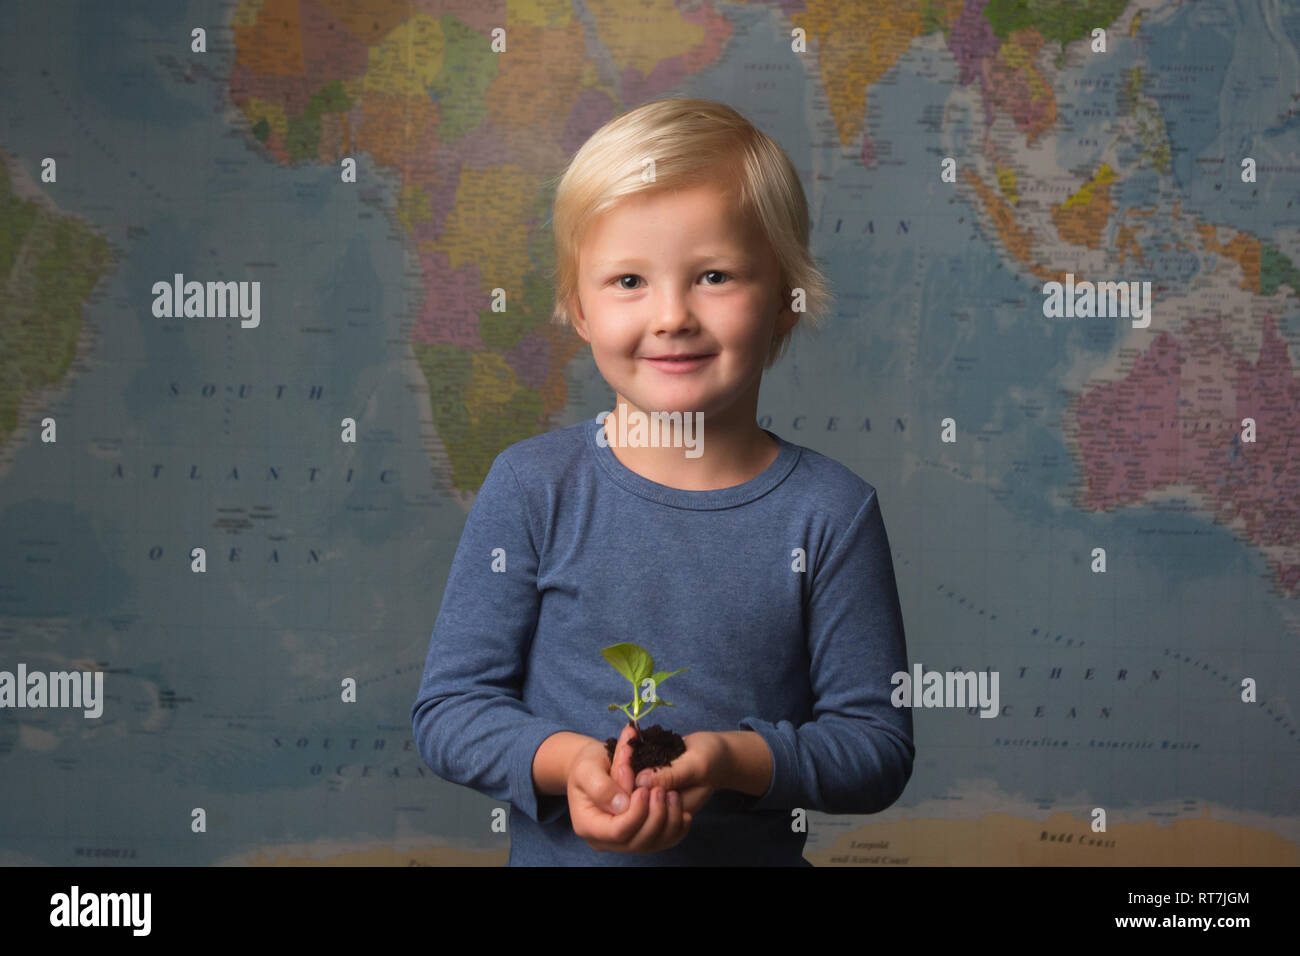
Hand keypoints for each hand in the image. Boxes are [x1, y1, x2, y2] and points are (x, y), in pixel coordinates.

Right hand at [565, 723, 690, 853]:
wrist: (595, 766)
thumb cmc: (589, 765)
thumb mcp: (588, 768)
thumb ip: (601, 787)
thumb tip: (623, 805)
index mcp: (588, 825)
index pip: (618, 831)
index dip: (636, 812)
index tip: (645, 789)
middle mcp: (606, 840)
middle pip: (637, 842)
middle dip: (655, 816)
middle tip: (661, 790)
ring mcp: (623, 841)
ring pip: (653, 844)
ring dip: (669, 821)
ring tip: (672, 795)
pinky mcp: (640, 836)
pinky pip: (662, 841)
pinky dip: (676, 828)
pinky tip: (683, 812)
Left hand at [632, 730, 725, 815]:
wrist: (720, 751)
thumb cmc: (714, 758)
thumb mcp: (696, 765)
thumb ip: (671, 775)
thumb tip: (640, 781)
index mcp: (671, 811)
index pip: (643, 805)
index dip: (630, 784)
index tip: (627, 758)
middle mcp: (660, 804)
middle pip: (632, 795)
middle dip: (623, 771)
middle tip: (625, 746)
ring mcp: (655, 790)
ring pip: (630, 781)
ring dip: (624, 760)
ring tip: (628, 740)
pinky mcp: (652, 776)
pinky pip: (635, 769)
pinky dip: (631, 754)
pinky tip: (630, 737)